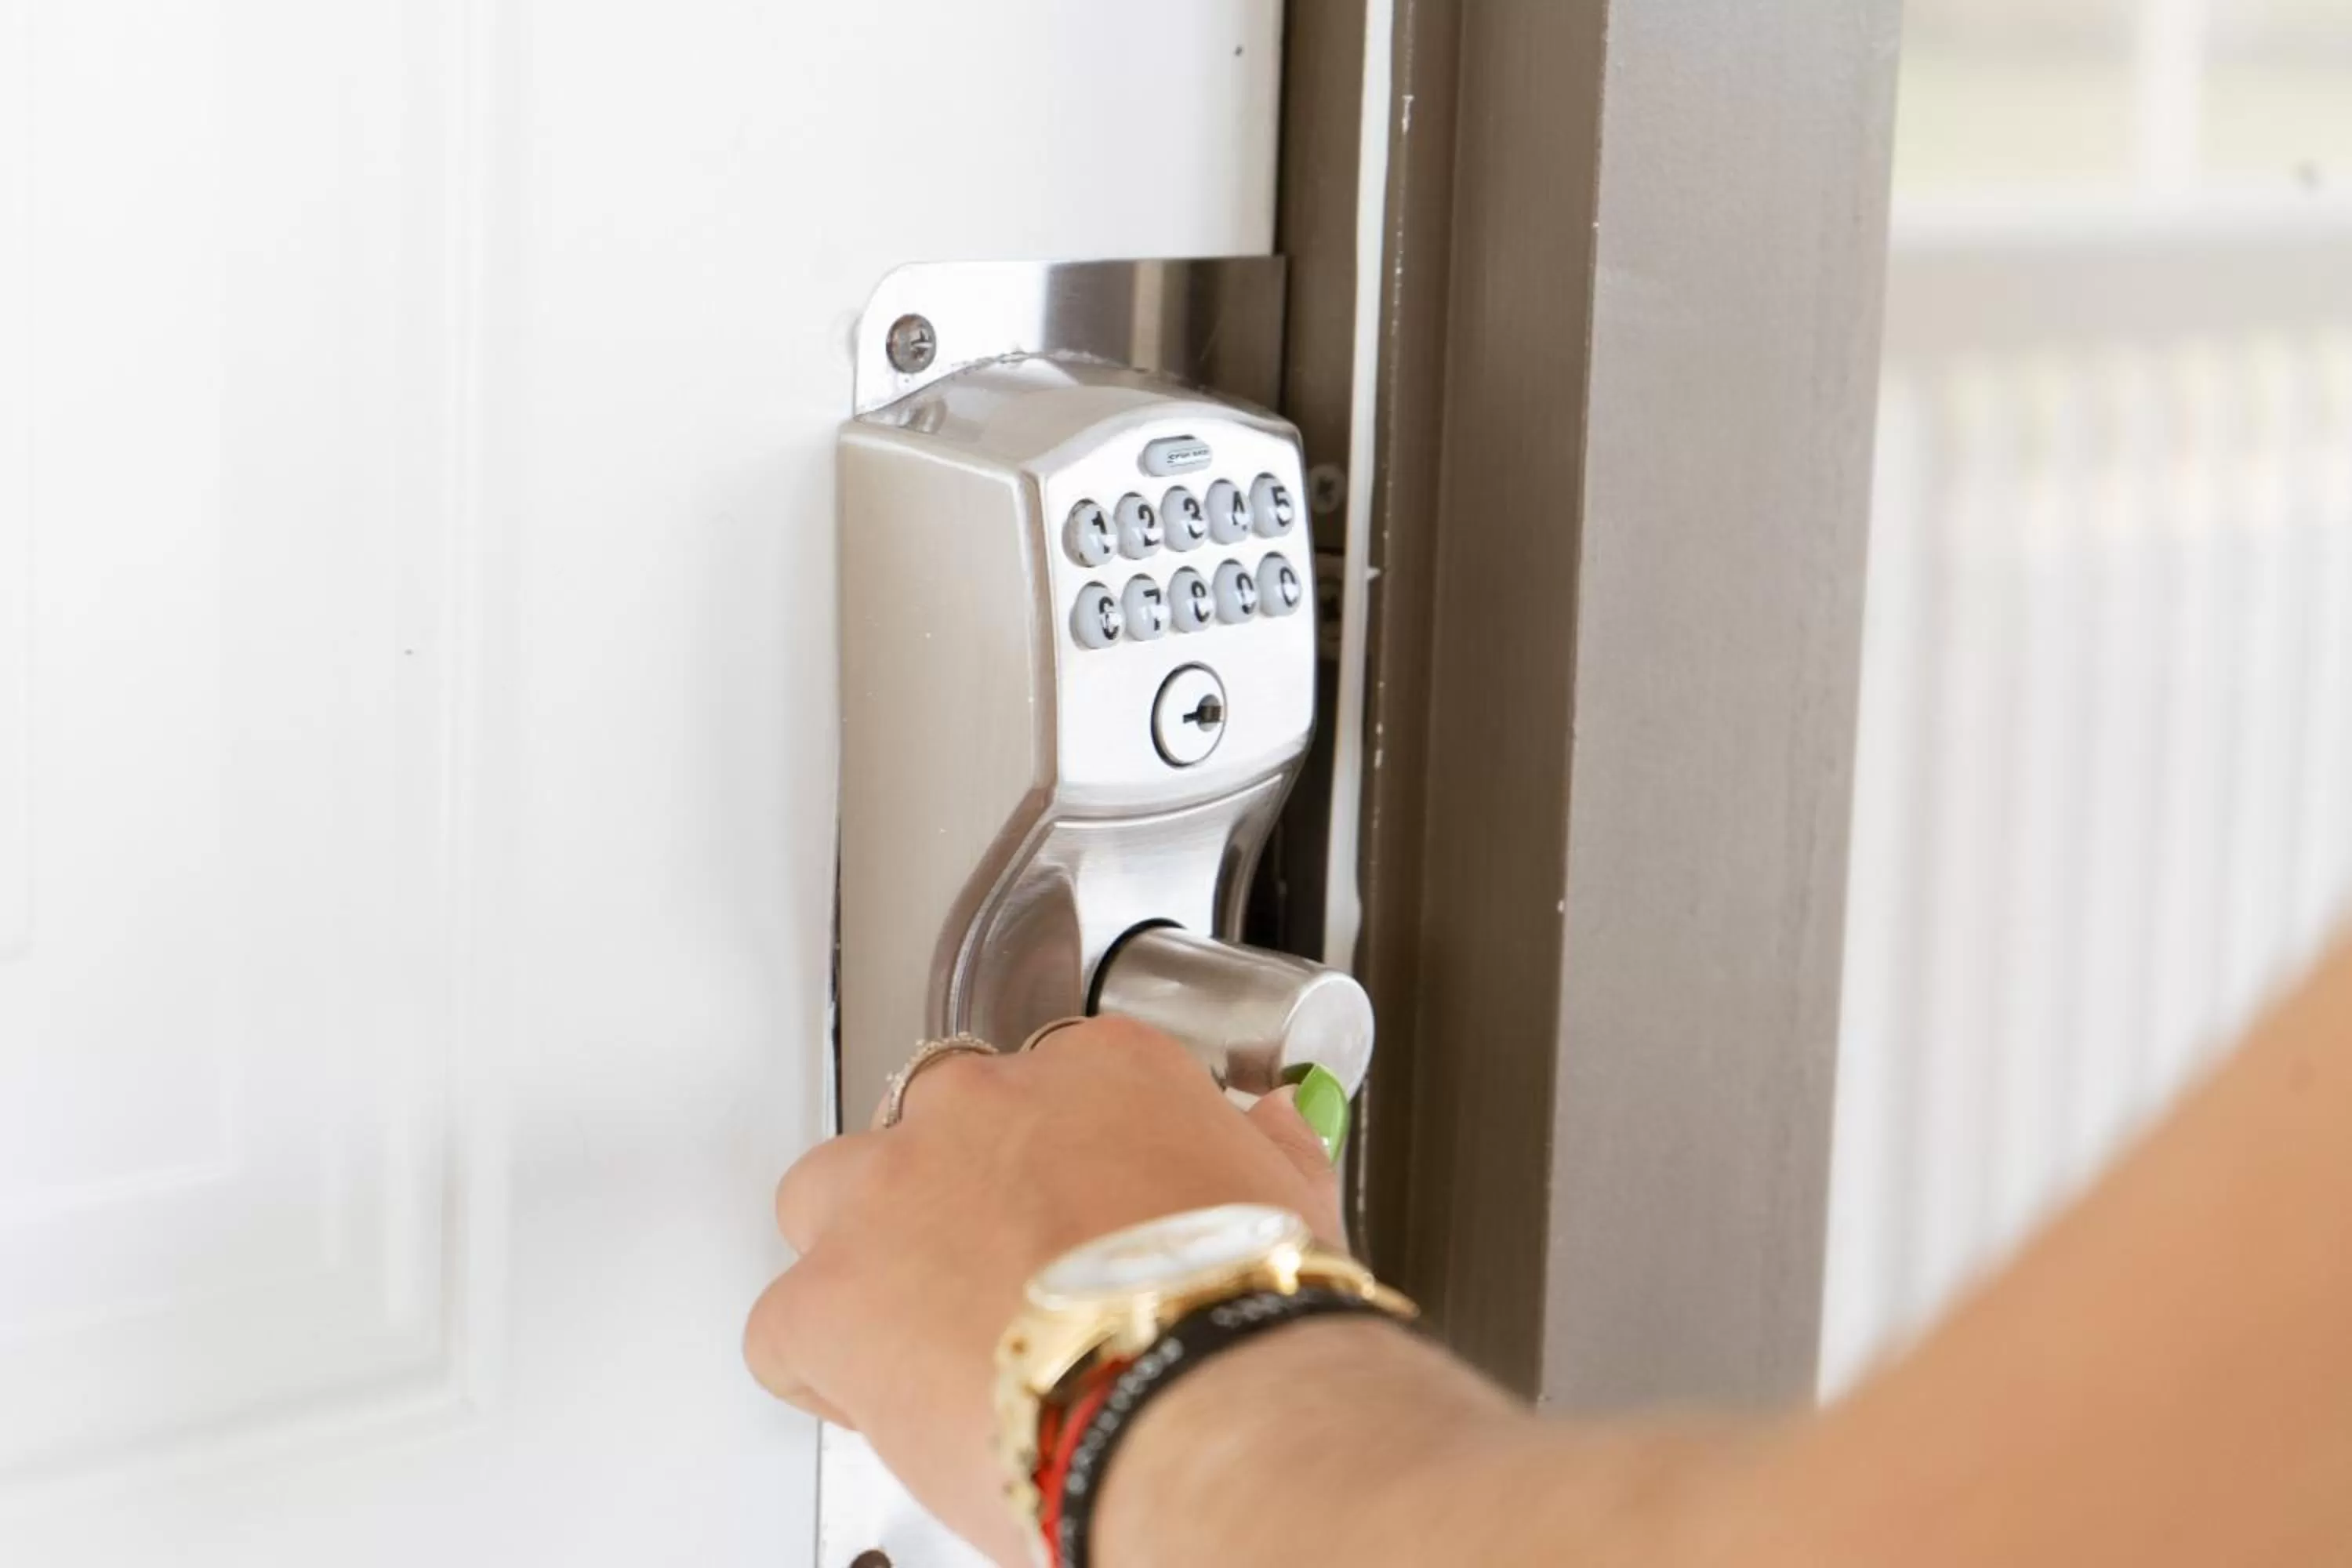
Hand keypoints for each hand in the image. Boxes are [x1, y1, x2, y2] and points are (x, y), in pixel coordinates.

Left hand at [743, 1017, 1345, 1564]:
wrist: (1199, 1401)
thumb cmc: (1243, 1315)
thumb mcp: (1289, 1204)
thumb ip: (1263, 1151)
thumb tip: (1273, 1126)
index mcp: (1101, 1071)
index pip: (1048, 1080)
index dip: (1049, 1158)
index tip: (1062, 1212)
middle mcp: (985, 1105)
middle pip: (930, 1120)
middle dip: (948, 1191)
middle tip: (992, 1273)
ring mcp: (896, 1190)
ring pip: (829, 1195)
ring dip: (864, 1255)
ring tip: (920, 1332)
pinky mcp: (833, 1292)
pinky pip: (785, 1323)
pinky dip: (822, 1366)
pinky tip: (883, 1403)